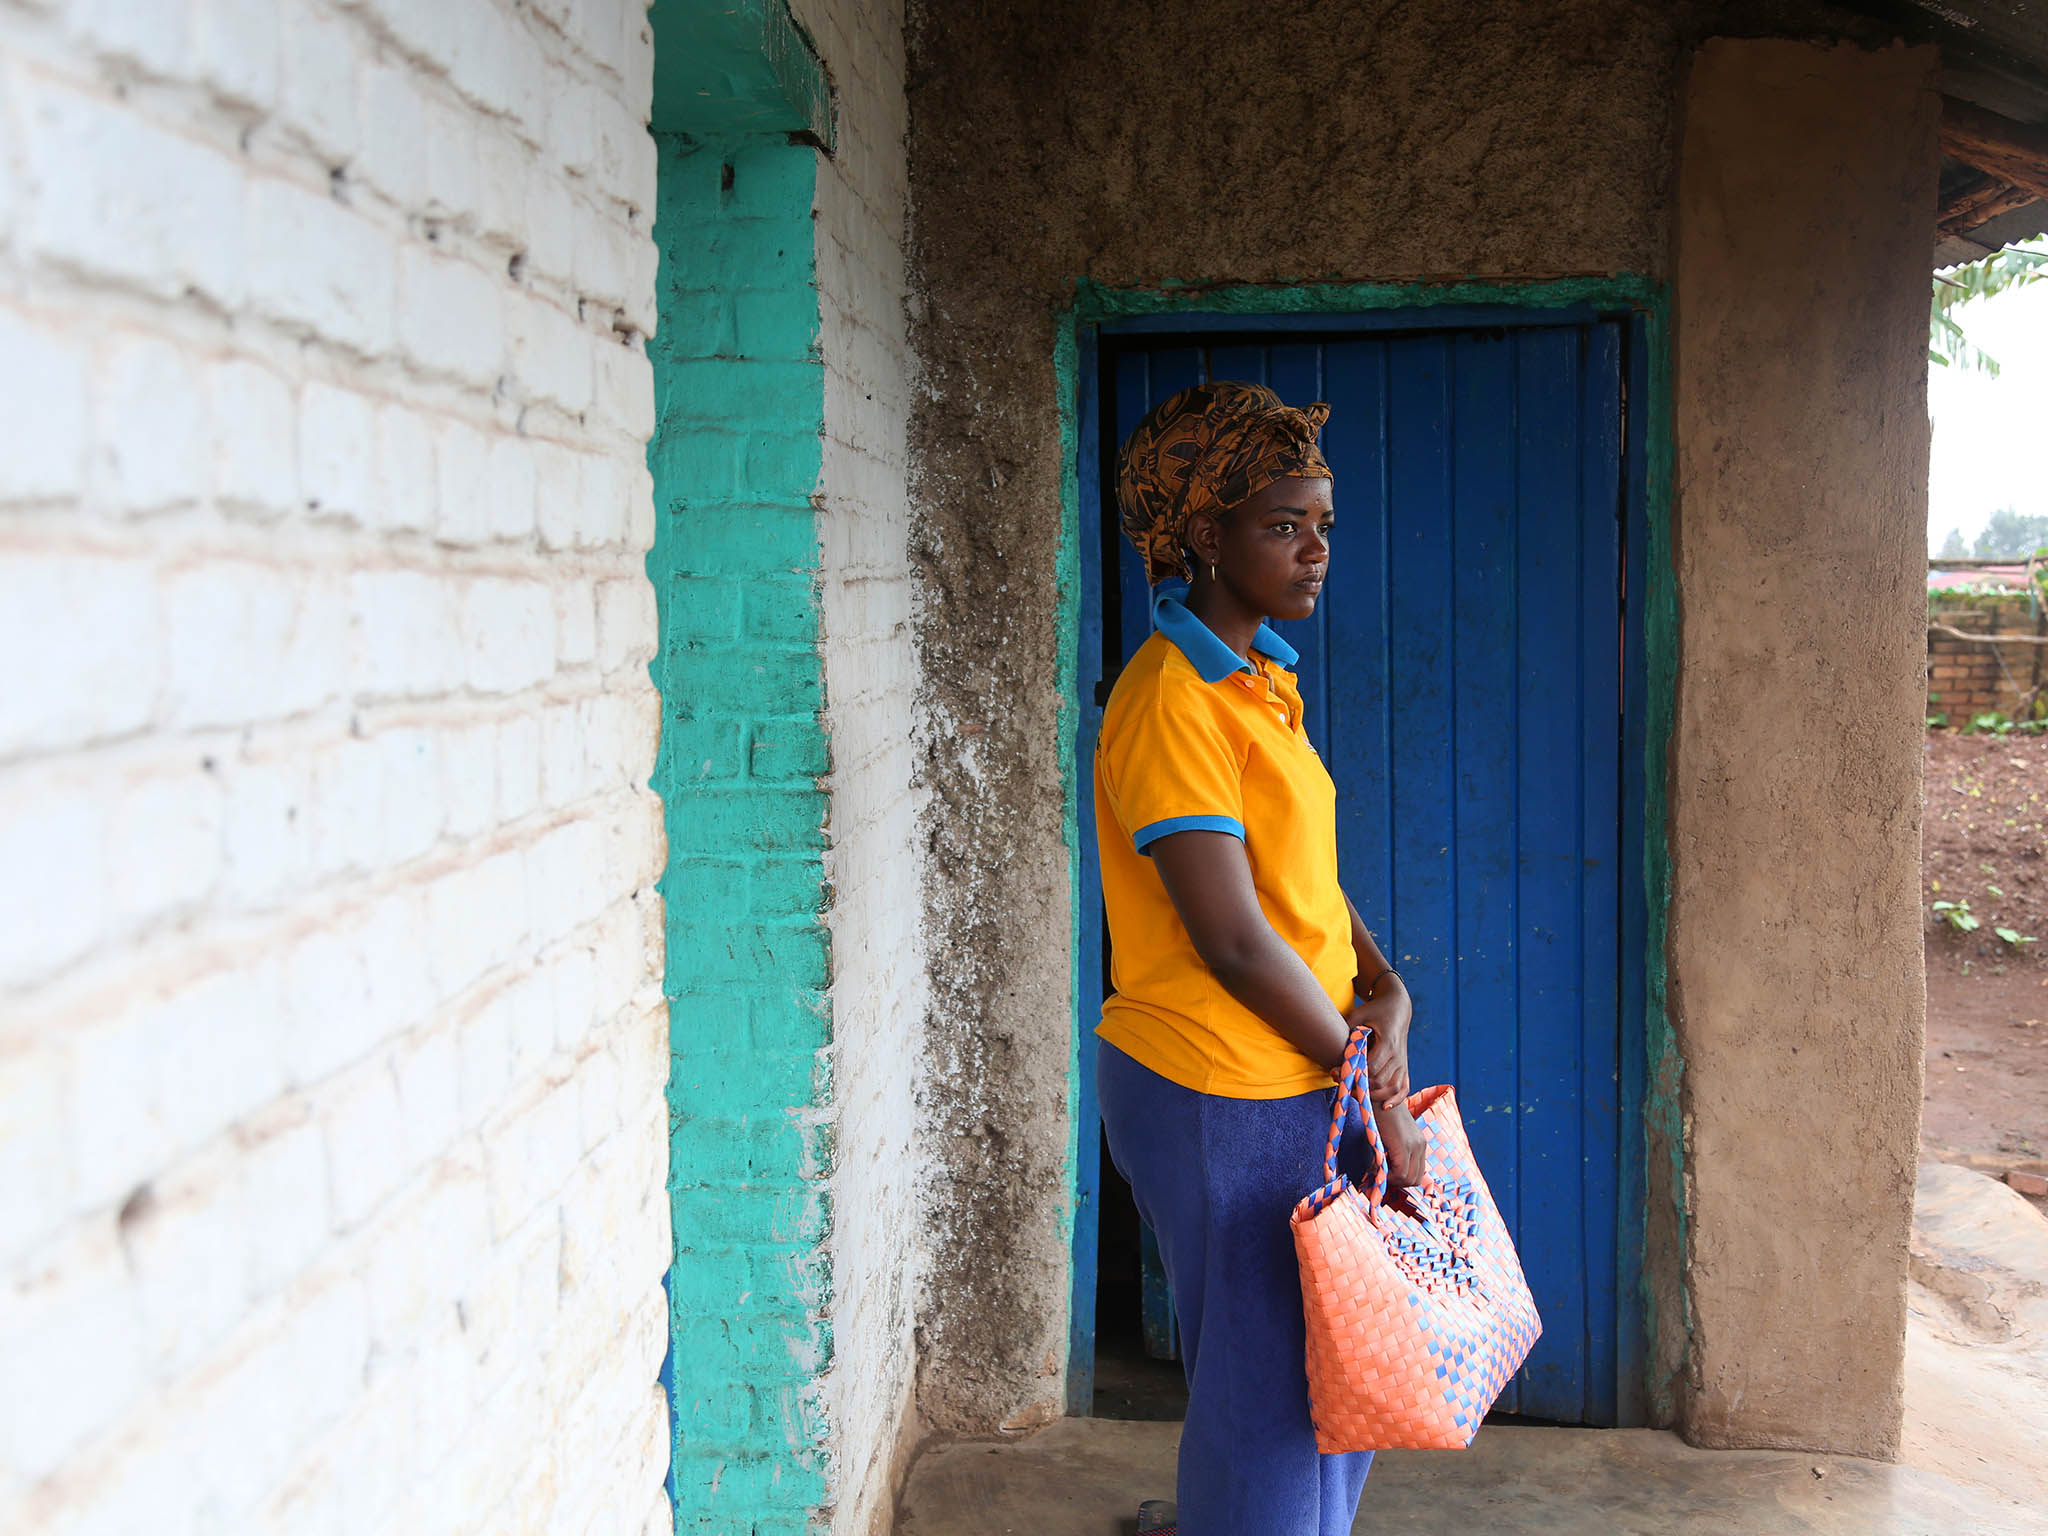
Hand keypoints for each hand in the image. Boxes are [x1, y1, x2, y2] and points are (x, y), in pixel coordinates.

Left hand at [1346, 979, 1411, 1107]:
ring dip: (1374, 1095)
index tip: (1336, 1071)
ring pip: (1392, 1088)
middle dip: (1359, 1085)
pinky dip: (1395, 1099)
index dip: (1353, 1072)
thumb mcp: (1359, 1014)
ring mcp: (1403, 1063)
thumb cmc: (1375, 1010)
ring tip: (1355, 1093)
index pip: (1371, 1067)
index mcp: (1388, 1042)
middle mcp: (1398, 1055)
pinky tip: (1383, 1106)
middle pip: (1380, 1081)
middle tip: (1340, 1081)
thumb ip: (1347, 1028)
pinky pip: (1403, 1088)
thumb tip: (1328, 1040)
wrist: (1398, 1008)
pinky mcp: (1405, 1067)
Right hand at [1373, 1099, 1428, 1191]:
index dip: (1401, 1179)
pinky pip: (1400, 1173)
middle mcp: (1421, 1145)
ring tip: (1377, 1168)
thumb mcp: (1392, 1135)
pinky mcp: (1404, 1146)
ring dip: (1391, 1179)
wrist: (1377, 1095)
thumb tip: (1385, 1169)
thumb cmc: (1379, 1113)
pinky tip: (1375, 1164)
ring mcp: (1415, 1146)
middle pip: (1415, 1179)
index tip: (1385, 1172)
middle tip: (1381, 1174)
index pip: (1417, 1173)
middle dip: (1397, 1182)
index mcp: (1420, 1143)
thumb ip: (1394, 1150)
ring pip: (1408, 1179)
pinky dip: (1387, 1174)